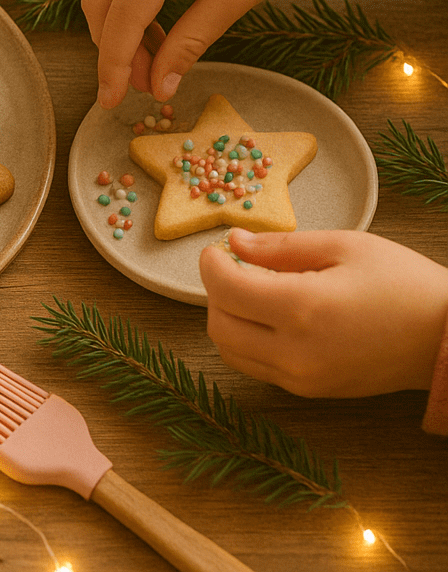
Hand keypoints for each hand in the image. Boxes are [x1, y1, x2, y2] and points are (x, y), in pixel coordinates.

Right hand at [82, 0, 338, 109]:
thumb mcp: (232, 0)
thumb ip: (188, 45)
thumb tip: (159, 89)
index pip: (122, 19)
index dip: (114, 66)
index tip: (111, 102)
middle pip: (100, 4)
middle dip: (113, 50)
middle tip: (141, 85)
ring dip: (119, 31)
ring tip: (151, 62)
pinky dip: (128, 7)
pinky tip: (155, 31)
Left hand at [200, 228, 447, 396]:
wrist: (447, 338)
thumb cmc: (403, 284)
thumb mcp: (344, 246)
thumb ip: (281, 247)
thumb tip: (235, 243)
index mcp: (302, 309)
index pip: (224, 290)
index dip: (210, 265)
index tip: (217, 250)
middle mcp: (295, 351)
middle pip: (218, 325)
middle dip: (216, 293)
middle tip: (234, 269)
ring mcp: (301, 378)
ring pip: (230, 352)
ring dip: (227, 319)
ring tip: (251, 292)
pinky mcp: (310, 391)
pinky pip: (256, 367)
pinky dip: (247, 341)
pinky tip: (269, 318)